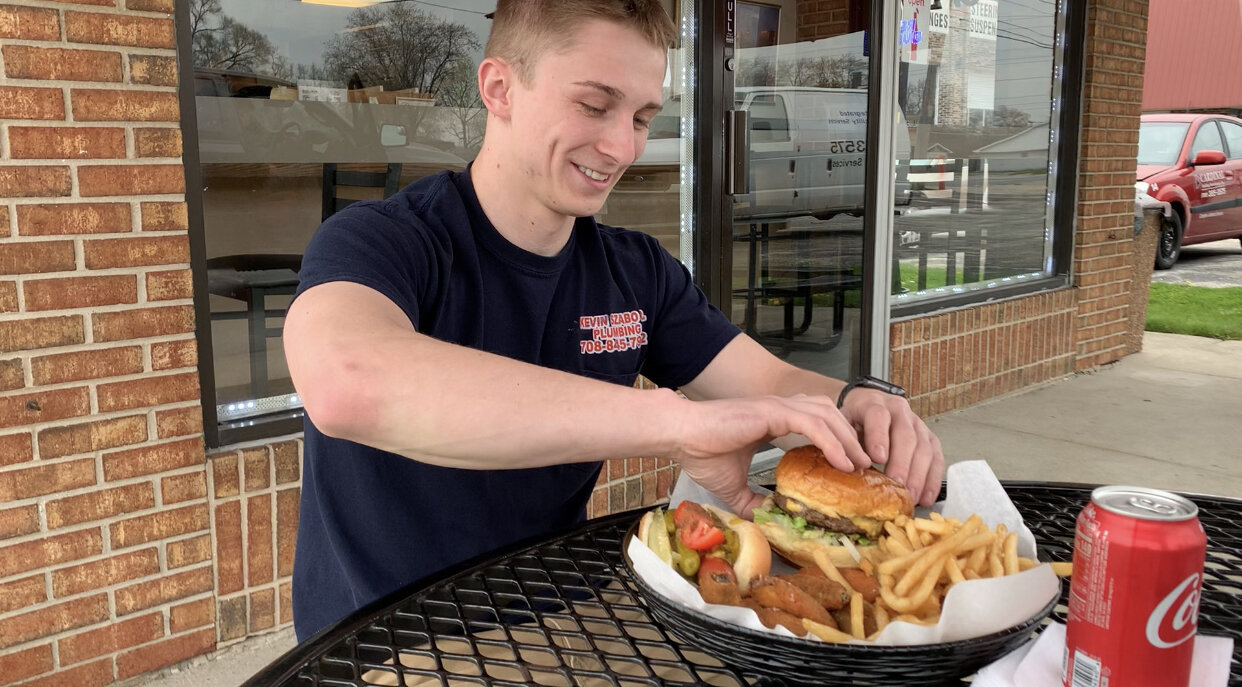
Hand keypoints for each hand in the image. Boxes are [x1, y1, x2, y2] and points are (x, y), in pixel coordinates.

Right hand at [669, 394, 872, 516]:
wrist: (680, 436)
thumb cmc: (700, 453)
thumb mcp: (732, 487)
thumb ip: (751, 502)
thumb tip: (765, 521)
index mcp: (773, 420)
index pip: (817, 423)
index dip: (837, 441)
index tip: (849, 468)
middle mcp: (780, 409)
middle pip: (830, 415)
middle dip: (852, 439)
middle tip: (865, 467)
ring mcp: (778, 407)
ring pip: (828, 415)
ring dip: (848, 439)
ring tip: (859, 464)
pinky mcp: (773, 412)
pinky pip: (813, 424)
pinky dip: (832, 441)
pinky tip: (843, 462)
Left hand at [839, 389, 943, 505]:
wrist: (868, 405)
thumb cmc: (853, 420)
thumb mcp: (842, 424)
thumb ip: (845, 441)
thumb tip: (849, 466)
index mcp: (874, 404)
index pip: (878, 416)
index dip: (878, 436)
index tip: (877, 458)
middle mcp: (899, 411)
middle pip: (905, 435)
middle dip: (902, 462)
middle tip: (898, 485)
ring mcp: (917, 424)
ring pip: (924, 447)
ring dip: (919, 474)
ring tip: (911, 496)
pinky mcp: (929, 438)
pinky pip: (936, 458)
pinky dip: (932, 479)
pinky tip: (926, 497)